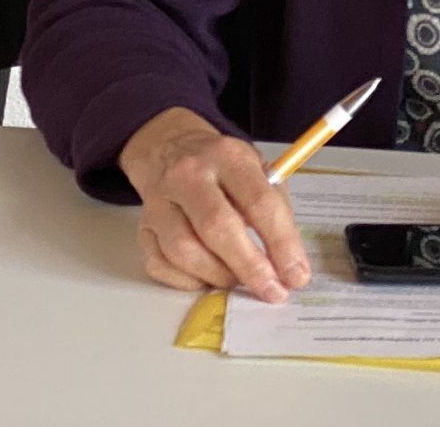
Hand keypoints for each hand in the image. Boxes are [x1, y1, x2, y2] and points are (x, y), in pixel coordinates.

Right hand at [116, 107, 312, 302]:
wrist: (169, 147)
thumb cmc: (223, 169)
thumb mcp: (258, 171)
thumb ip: (276, 212)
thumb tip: (290, 267)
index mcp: (227, 156)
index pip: (258, 202)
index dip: (282, 244)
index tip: (296, 275)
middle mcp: (188, 174)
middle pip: (217, 227)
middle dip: (250, 267)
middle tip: (272, 291)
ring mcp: (159, 199)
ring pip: (184, 250)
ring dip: (218, 275)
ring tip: (236, 279)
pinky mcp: (143, 224)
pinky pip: (159, 264)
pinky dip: (186, 280)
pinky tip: (205, 274)